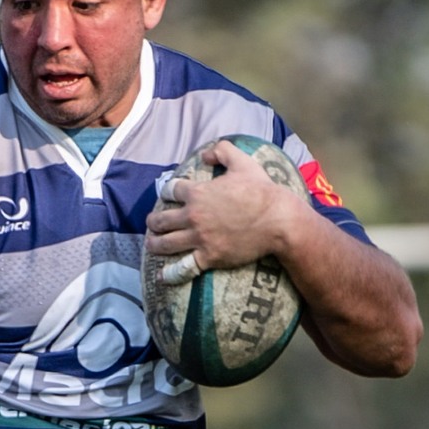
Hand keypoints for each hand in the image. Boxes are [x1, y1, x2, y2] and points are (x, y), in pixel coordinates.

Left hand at [143, 139, 298, 281]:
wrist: (277, 220)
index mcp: (198, 192)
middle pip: (161, 219)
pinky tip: (162, 276)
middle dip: (153, 221)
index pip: (171, 191)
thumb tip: (206, 154)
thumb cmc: (261, 191)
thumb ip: (223, 151)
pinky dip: (171, 273)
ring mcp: (200, 238)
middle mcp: (193, 216)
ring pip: (166, 243)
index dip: (166, 192)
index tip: (165, 195)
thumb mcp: (243, 162)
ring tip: (151, 245)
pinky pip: (183, 267)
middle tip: (152, 223)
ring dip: (155, 244)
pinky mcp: (209, 257)